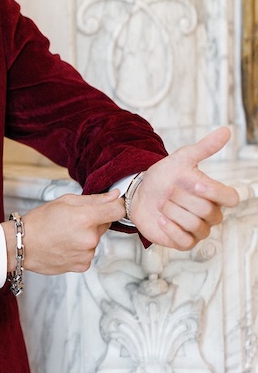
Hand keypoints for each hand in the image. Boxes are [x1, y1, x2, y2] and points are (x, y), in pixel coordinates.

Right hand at [4, 191, 124, 275]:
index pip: (118, 210)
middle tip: (72, 221)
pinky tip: (64, 245)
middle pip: (105, 224)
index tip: (111, 205)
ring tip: (65, 234)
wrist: (22, 245)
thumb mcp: (65, 201)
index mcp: (86, 217)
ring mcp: (87, 254)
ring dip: (86, 236)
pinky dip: (80, 249)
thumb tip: (115, 196)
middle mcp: (90, 238)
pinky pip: (88, 253)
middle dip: (94, 221)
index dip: (116, 205)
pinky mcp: (82, 265)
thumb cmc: (40, 221)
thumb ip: (94, 199)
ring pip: (95, 239)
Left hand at [129, 126, 238, 249]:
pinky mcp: (184, 242)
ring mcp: (198, 230)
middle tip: (168, 190)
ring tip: (162, 203)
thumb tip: (226, 131)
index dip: (215, 193)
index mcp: (214, 195)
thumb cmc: (165, 176)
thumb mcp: (182, 159)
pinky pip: (184, 241)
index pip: (231, 198)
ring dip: (173, 211)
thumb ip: (204, 148)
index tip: (194, 183)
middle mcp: (211, 214)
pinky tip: (160, 217)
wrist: (140, 193)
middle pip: (207, 211)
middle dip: (182, 198)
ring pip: (196, 225)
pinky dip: (170, 228)